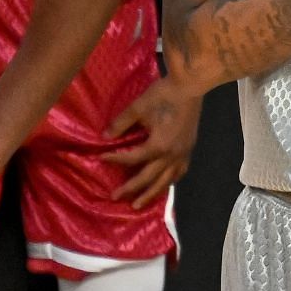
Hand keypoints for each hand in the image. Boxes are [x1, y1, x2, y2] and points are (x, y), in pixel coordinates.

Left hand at [104, 75, 201, 209]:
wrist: (190, 87)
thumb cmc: (163, 95)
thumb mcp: (138, 107)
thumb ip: (121, 124)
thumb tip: (105, 137)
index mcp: (159, 146)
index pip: (132, 158)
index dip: (115, 160)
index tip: (101, 159)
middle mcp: (172, 156)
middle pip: (149, 178)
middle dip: (131, 189)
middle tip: (115, 197)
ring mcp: (183, 154)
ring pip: (166, 181)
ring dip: (151, 193)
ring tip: (138, 204)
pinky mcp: (189, 150)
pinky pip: (179, 173)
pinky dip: (169, 182)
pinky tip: (163, 186)